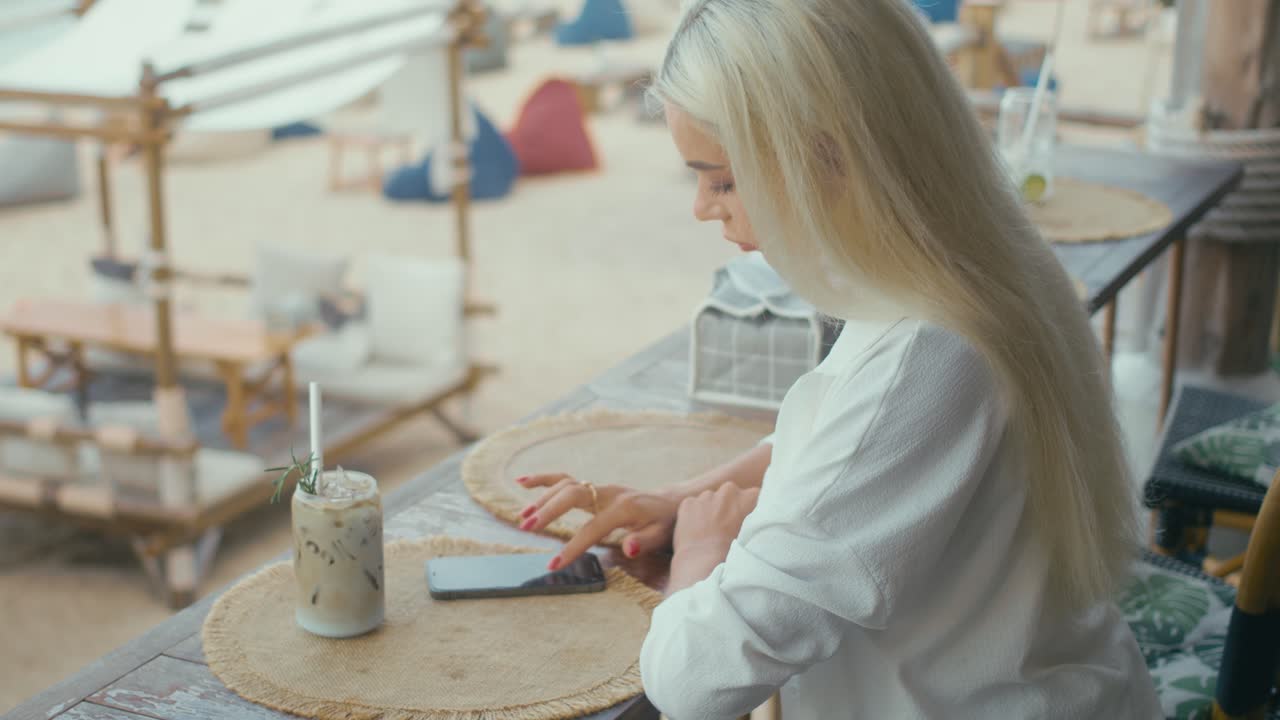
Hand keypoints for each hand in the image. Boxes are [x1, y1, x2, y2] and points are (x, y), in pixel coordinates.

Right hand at [514, 474, 682, 569]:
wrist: (669, 502)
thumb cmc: (664, 523)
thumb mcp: (661, 534)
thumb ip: (644, 541)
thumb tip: (628, 548)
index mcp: (624, 507)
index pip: (593, 527)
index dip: (574, 546)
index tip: (554, 564)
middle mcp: (609, 492)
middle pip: (573, 494)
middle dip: (549, 510)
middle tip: (528, 528)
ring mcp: (599, 487)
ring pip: (566, 484)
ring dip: (543, 498)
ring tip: (524, 518)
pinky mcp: (593, 487)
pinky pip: (565, 478)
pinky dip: (544, 479)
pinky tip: (521, 481)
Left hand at [673, 483, 760, 559]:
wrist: (706, 564)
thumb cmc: (735, 555)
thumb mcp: (754, 535)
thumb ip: (755, 520)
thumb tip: (751, 518)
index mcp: (750, 497)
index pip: (753, 497)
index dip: (748, 510)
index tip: (744, 523)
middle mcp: (729, 491)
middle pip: (730, 495)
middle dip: (728, 506)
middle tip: (726, 528)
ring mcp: (706, 495)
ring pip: (710, 500)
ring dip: (711, 510)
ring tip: (710, 533)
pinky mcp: (688, 502)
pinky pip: (692, 505)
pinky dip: (693, 515)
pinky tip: (696, 532)